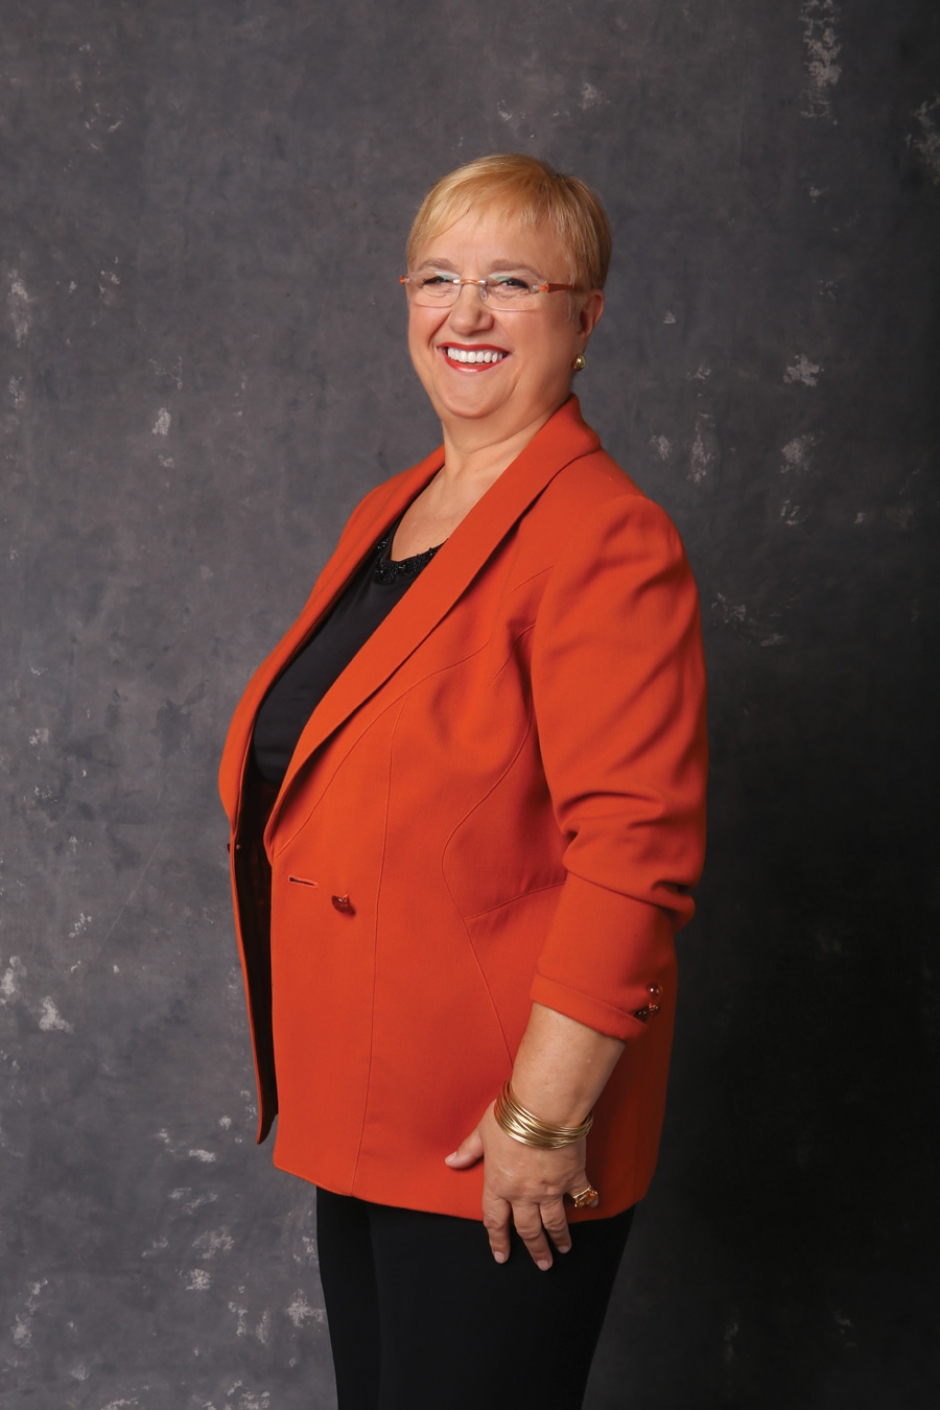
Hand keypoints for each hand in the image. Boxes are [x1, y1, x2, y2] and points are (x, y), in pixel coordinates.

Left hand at [444, 1103, 597, 1269]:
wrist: (544, 1108)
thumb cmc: (511, 1116)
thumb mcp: (483, 1131)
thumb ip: (469, 1149)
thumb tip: (452, 1161)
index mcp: (499, 1184)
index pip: (495, 1220)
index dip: (498, 1240)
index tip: (502, 1256)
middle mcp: (524, 1193)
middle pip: (528, 1229)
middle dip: (535, 1249)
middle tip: (542, 1263)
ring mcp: (550, 1188)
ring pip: (554, 1222)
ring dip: (559, 1238)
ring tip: (564, 1249)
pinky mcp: (572, 1177)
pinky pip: (581, 1195)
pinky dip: (588, 1201)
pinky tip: (593, 1206)